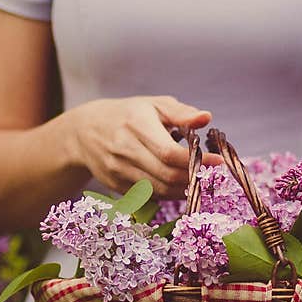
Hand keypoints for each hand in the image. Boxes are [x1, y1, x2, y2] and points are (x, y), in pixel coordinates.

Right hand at [64, 95, 218, 197]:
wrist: (84, 133)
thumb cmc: (127, 115)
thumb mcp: (153, 106)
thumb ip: (181, 113)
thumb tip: (206, 118)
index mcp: (136, 125)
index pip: (169, 152)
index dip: (196, 161)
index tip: (217, 162)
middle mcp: (124, 150)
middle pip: (166, 175)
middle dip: (193, 177)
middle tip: (210, 173)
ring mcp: (118, 171)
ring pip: (159, 190)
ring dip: (184, 189)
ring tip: (198, 179)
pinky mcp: (116, 186)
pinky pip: (150, 196)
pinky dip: (169, 194)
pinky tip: (180, 185)